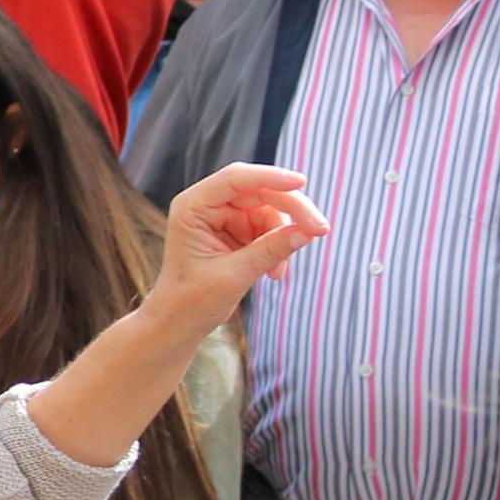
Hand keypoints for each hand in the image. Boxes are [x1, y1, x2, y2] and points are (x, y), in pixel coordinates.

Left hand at [146, 162, 328, 334]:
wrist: (179, 322)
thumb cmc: (192, 301)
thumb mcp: (234, 275)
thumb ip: (270, 250)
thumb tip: (308, 231)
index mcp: (192, 208)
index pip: (234, 179)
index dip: (270, 177)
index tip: (301, 183)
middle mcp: (206, 205)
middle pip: (260, 190)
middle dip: (292, 209)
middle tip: (320, 230)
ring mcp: (222, 216)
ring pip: (269, 209)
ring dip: (283, 236)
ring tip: (278, 271)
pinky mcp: (236, 230)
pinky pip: (269, 227)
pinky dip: (278, 246)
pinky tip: (274, 273)